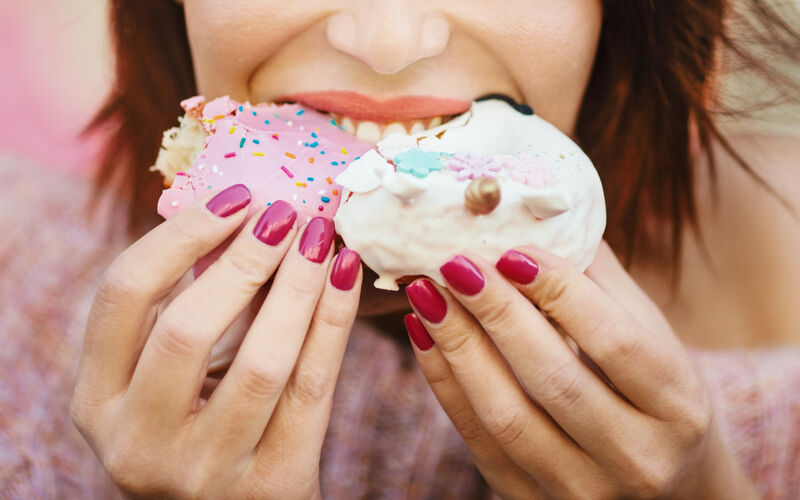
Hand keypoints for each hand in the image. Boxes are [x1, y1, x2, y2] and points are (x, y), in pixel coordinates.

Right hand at [71, 185, 361, 498]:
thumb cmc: (202, 427)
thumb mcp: (170, 380)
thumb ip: (190, 311)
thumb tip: (247, 217)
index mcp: (98, 401)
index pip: (123, 295)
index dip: (180, 235)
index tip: (236, 198)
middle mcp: (137, 442)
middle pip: (187, 328)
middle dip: (245, 259)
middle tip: (287, 214)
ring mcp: (204, 471)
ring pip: (262, 360)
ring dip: (298, 285)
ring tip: (321, 238)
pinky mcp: (271, 484)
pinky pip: (313, 386)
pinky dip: (334, 321)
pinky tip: (346, 274)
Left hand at [404, 242, 756, 498]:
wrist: (666, 485)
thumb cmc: (653, 393)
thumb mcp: (651, 336)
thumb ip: (601, 283)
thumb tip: (539, 215)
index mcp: (677, 405)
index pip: (614, 342)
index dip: (559, 291)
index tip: (511, 250)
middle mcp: (638, 457)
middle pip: (554, 379)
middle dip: (497, 314)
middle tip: (454, 263)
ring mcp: (584, 489)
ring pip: (508, 416)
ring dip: (459, 347)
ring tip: (428, 293)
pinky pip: (479, 441)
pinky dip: (445, 385)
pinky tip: (425, 336)